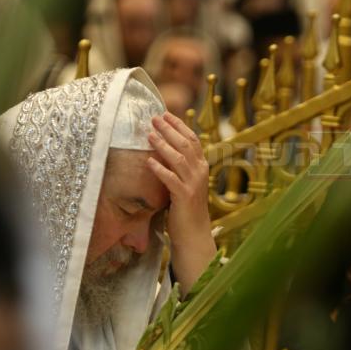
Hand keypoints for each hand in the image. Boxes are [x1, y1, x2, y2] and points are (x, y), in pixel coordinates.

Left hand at [146, 111, 215, 289]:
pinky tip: (148, 161)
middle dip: (169, 129)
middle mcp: (200, 172)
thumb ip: (178, 169)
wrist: (194, 235)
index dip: (179, 125)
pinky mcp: (184, 196)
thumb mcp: (185, 184)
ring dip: (163, 144)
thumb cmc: (186, 210)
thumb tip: (161, 152)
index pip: (192, 139)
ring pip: (179, 158)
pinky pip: (171, 179)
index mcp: (202, 167)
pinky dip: (160, 169)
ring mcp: (193, 184)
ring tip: (149, 134)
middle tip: (154, 117)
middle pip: (185, 144)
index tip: (166, 114)